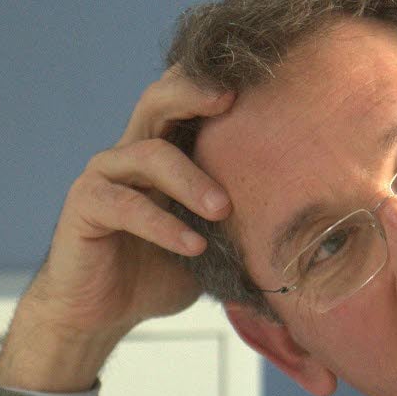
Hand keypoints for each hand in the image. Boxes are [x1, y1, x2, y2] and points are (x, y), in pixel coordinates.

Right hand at [0, 69, 235, 390]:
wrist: (101, 314)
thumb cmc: (159, 273)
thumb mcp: (213, 244)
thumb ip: (243, 225)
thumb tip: (311, 229)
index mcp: (165, 150)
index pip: (187, 100)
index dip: (216, 84)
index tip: (260, 81)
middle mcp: (132, 151)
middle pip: (158, 100)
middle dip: (194, 93)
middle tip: (231, 101)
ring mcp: (105, 175)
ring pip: (148, 153)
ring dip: (190, 178)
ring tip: (223, 209)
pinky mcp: (85, 206)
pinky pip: (125, 206)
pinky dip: (162, 224)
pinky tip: (193, 245)